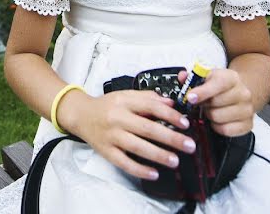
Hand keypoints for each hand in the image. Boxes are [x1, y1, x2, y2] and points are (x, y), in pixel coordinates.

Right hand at [58, 89, 194, 180]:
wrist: (81, 115)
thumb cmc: (106, 106)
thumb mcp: (125, 95)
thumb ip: (147, 98)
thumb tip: (170, 102)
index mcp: (124, 102)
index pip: (151, 107)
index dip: (170, 115)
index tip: (185, 123)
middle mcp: (117, 118)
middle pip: (147, 128)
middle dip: (171, 138)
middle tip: (188, 145)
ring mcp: (111, 136)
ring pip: (137, 147)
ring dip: (158, 155)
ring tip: (175, 160)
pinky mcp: (106, 151)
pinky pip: (124, 162)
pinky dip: (140, 169)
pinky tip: (154, 173)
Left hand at [180, 68, 253, 135]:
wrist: (238, 92)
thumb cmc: (220, 86)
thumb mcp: (207, 76)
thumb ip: (193, 76)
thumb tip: (183, 77)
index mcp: (232, 78)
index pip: (217, 84)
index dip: (202, 92)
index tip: (190, 97)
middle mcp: (243, 93)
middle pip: (216, 103)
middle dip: (204, 104)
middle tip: (202, 103)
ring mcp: (247, 110)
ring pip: (218, 117)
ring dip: (210, 115)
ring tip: (211, 110)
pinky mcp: (248, 124)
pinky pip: (225, 130)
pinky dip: (217, 126)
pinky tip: (218, 119)